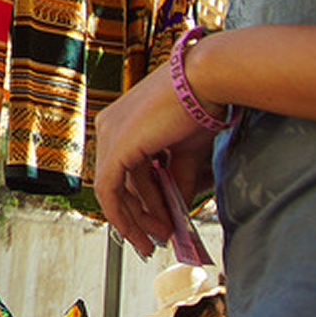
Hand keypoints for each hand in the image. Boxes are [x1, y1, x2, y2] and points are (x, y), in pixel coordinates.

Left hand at [94, 58, 217, 258]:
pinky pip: (110, 191)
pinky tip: (145, 231)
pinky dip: (126, 215)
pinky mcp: (115, 147)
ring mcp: (109, 135)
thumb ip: (176, 179)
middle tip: (160, 237)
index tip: (159, 222)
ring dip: (138, 219)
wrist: (206, 79)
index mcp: (122, 122)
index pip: (125, 170)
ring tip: (162, 237)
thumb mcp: (185, 150)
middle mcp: (109, 127)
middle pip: (119, 182)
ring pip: (114, 191)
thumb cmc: (201, 104)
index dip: (142, 201)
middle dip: (140, 214)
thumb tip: (176, 209)